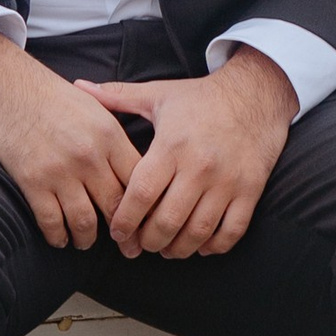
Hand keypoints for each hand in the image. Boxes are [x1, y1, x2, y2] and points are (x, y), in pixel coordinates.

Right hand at [0, 26, 139, 250]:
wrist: (8, 87)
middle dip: (124, 233)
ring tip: (87, 241)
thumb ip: (116, 139)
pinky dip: (58, 236)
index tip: (147, 221)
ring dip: (88, 238)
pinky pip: (51, 222)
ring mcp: (61, 171)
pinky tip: (60, 238)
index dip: (146, 206)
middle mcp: (89, 156)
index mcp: (110, 135)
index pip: (139, 180)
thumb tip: (138, 169)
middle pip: (116, 206)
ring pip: (85, 221)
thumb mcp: (96, 108)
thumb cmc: (54, 96)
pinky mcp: (33, 182)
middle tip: (127, 246)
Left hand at [80, 48, 296, 259]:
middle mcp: (200, 166)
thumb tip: (78, 86)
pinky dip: (214, 246)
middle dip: (148, 241)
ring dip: (178, 249)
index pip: (141, 194)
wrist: (257, 93)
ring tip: (166, 249)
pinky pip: (232, 230)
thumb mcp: (158, 94)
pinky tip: (201, 245)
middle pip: (167, 221)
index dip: (125, 220)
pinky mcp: (250, 190)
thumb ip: (117, 96)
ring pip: (198, 231)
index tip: (116, 232)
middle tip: (140, 245)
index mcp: (172, 146)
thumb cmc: (202, 98)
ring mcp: (227, 181)